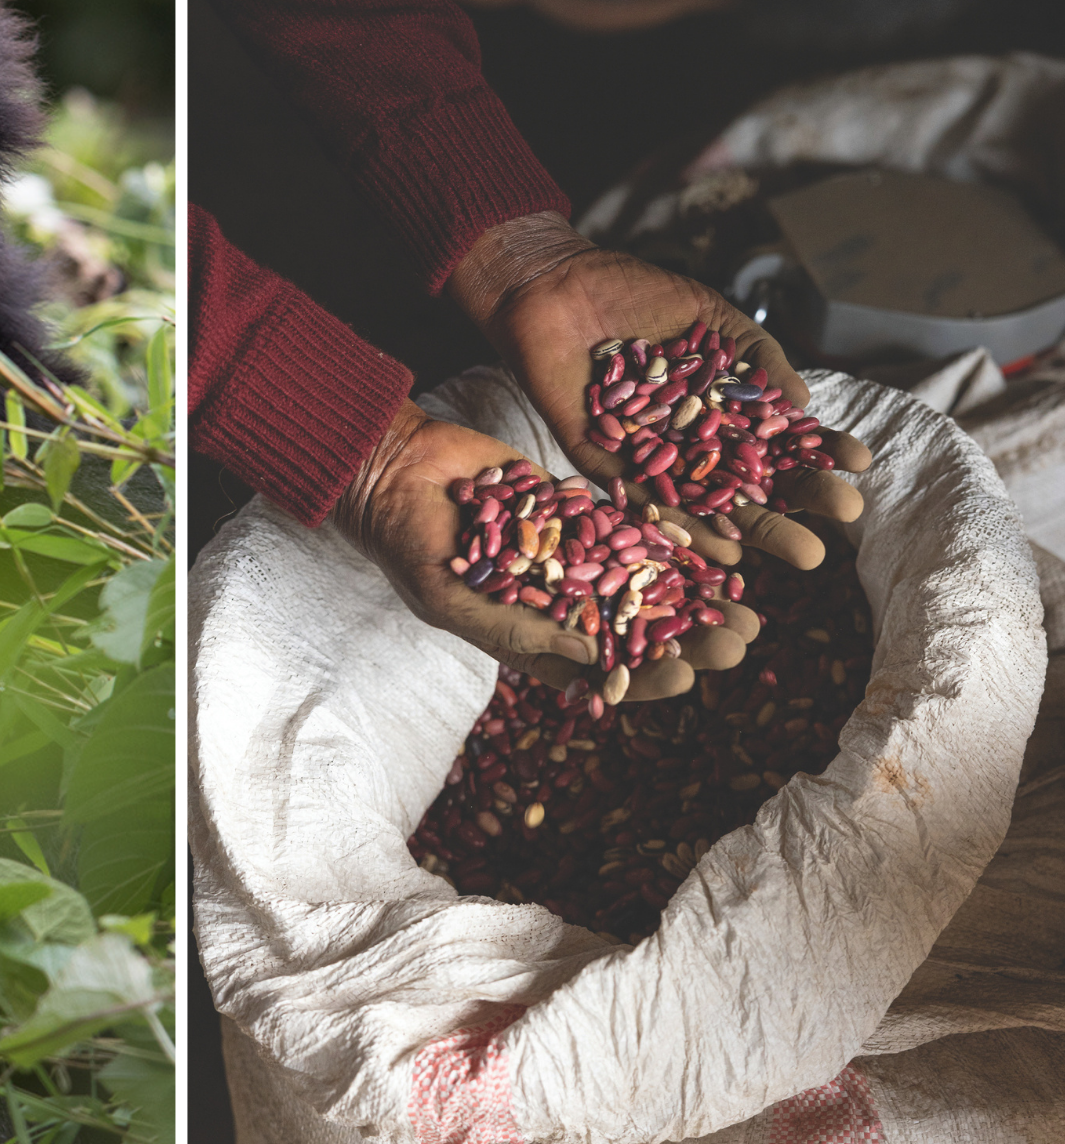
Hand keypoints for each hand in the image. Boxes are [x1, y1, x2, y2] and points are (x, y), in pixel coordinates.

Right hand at [333, 400, 757, 700]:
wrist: (397, 468)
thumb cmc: (408, 543)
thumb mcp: (455, 597)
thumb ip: (518, 629)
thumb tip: (593, 661)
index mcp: (529, 636)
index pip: (599, 670)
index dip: (645, 675)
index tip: (688, 673)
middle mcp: (558, 600)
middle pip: (638, 627)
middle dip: (689, 635)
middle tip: (742, 638)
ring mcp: (572, 553)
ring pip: (646, 579)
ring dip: (694, 592)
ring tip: (745, 599)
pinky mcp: (578, 508)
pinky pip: (633, 525)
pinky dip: (672, 536)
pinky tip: (714, 543)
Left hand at [447, 212, 871, 569]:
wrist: (554, 286)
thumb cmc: (635, 296)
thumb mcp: (709, 319)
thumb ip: (753, 357)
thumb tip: (802, 402)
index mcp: (714, 409)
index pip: (774, 438)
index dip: (816, 450)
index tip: (860, 462)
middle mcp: (684, 443)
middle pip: (746, 483)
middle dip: (798, 502)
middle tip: (846, 519)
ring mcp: (644, 458)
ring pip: (703, 503)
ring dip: (754, 529)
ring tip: (803, 553)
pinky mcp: (599, 465)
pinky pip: (641, 502)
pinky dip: (679, 525)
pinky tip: (719, 549)